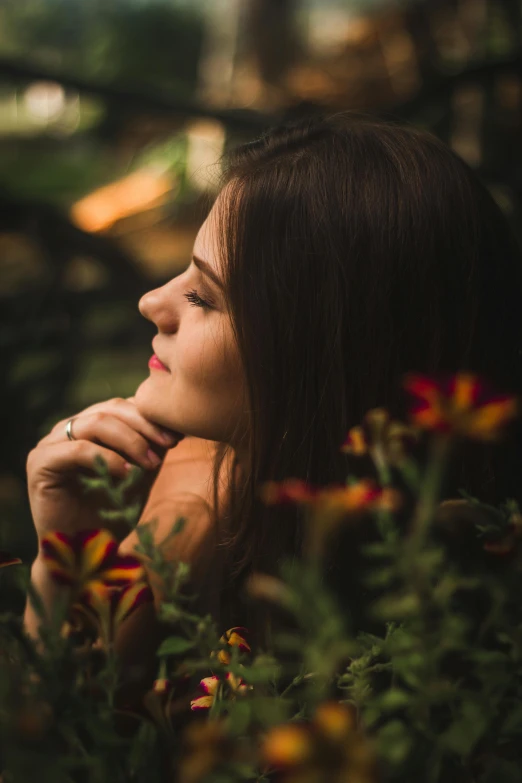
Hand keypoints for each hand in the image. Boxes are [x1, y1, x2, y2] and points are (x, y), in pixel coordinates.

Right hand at [26, 396, 183, 548]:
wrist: (85, 554)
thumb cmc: (111, 514)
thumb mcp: (139, 475)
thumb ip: (151, 448)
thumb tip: (174, 424)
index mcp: (87, 427)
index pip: (122, 407)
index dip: (151, 417)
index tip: (179, 434)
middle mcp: (66, 431)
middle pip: (111, 409)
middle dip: (145, 425)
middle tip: (169, 444)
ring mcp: (49, 444)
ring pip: (96, 422)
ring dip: (131, 440)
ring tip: (151, 463)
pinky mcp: (39, 463)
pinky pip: (78, 449)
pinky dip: (107, 458)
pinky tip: (127, 473)